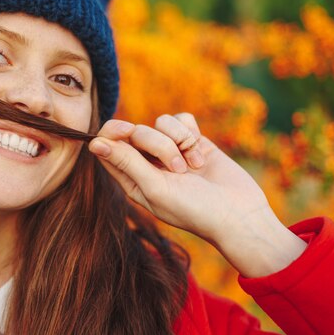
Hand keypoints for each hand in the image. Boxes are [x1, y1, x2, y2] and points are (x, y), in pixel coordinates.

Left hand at [88, 113, 305, 276]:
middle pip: (136, 131)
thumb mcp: (155, 188)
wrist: (239, 215)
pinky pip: (181, 119)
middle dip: (157, 144)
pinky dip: (191, 135)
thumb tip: (94, 143)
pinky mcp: (192, 141)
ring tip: (192, 168)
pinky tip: (202, 157)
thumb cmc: (194, 210)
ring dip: (178, 142)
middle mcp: (147, 163)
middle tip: (176, 168)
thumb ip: (126, 162)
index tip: (127, 131)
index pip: (109, 146)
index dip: (113, 132)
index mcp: (131, 178)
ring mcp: (170, 150)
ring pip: (160, 123)